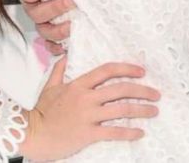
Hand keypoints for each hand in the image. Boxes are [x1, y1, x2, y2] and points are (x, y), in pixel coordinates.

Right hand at [10, 0, 73, 51]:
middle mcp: (32, 7)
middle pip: (37, 13)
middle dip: (54, 7)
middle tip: (70, 0)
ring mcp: (41, 21)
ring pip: (45, 30)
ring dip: (58, 30)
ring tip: (73, 24)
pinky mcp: (51, 33)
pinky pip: (50, 44)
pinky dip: (57, 47)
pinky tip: (67, 47)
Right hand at [17, 56, 158, 159]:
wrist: (32, 133)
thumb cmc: (40, 112)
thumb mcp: (49, 86)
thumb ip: (59, 70)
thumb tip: (65, 54)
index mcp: (79, 84)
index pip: (107, 70)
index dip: (127, 68)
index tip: (141, 71)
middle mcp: (87, 98)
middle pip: (121, 89)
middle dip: (142, 90)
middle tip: (156, 94)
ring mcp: (88, 115)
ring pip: (122, 109)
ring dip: (142, 110)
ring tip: (154, 111)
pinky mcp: (88, 134)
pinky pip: (114, 132)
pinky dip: (129, 132)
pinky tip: (140, 132)